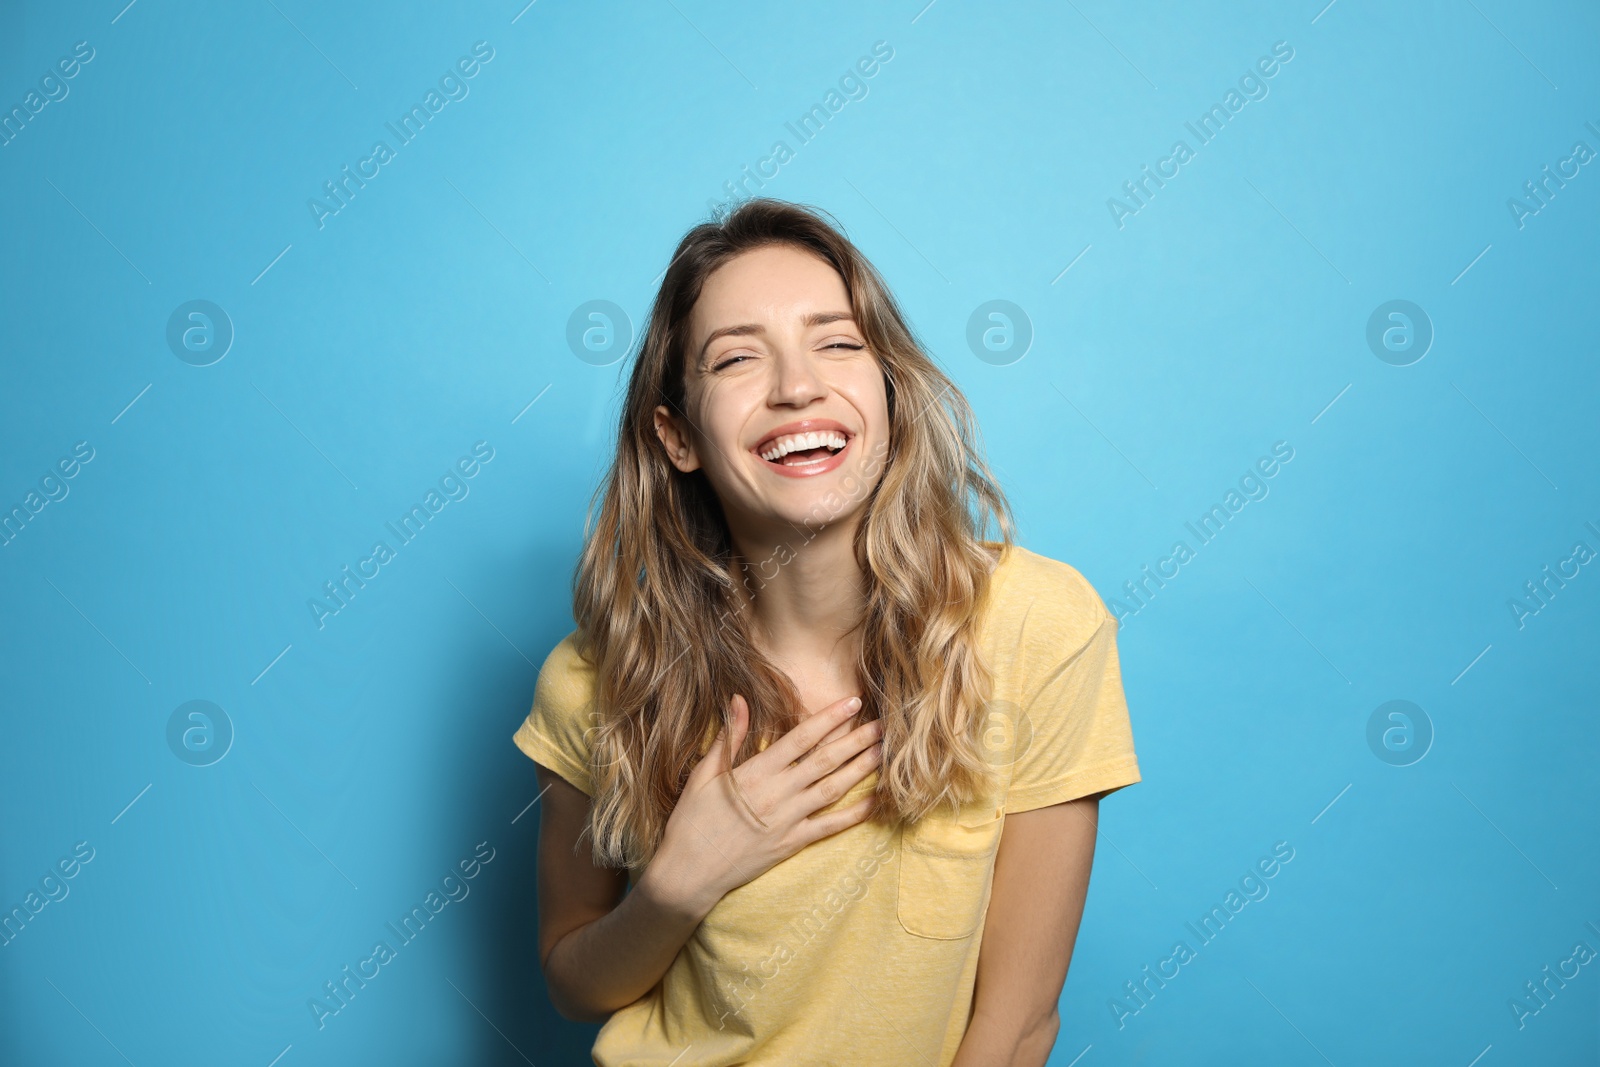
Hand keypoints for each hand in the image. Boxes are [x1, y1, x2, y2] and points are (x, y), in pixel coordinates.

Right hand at [647, 693, 882, 916]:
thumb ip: (729, 737)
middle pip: (825, 760)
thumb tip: (739, 700)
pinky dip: (855, 815)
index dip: (828, 719)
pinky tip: (876, 801)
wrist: (689, 872)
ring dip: (861, 769)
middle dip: (856, 740)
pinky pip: (830, 827)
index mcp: (755, 772)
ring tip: (885, 752)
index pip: (800, 738)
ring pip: (833, 789)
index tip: (851, 702)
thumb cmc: (692, 821)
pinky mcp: (792, 844)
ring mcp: (787, 820)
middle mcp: (777, 793)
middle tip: (883, 723)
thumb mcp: (703, 774)